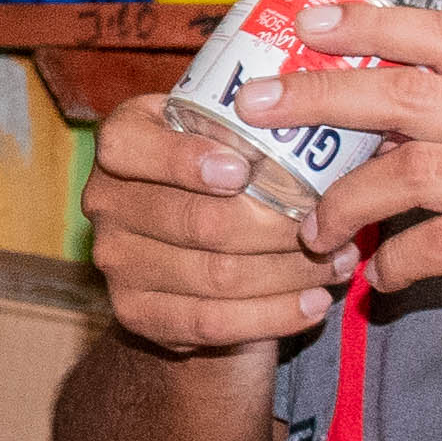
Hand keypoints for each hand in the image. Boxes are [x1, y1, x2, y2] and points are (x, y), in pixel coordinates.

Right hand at [81, 96, 340, 355]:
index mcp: (121, 141)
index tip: (244, 171)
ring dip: (288, 274)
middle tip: (332, 225)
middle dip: (277, 227)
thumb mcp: (218, 128)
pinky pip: (210, 322)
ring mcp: (116, 261)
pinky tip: (312, 306)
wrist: (185, 242)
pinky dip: (271, 317)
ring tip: (337, 265)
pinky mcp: (135, 313)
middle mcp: (104, 201)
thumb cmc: (218, 169)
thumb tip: (320, 118)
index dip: (184, 160)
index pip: (130, 148)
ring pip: (214, 275)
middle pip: (196, 221)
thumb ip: (248, 121)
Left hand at [249, 0, 441, 397]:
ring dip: (347, 202)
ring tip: (317, 230)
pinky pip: (438, 245)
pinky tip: (384, 278)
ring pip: (411, 172)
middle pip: (409, 94)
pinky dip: (395, 262)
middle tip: (257, 109)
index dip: (371, 23)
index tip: (307, 23)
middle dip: (320, 96)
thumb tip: (387, 128)